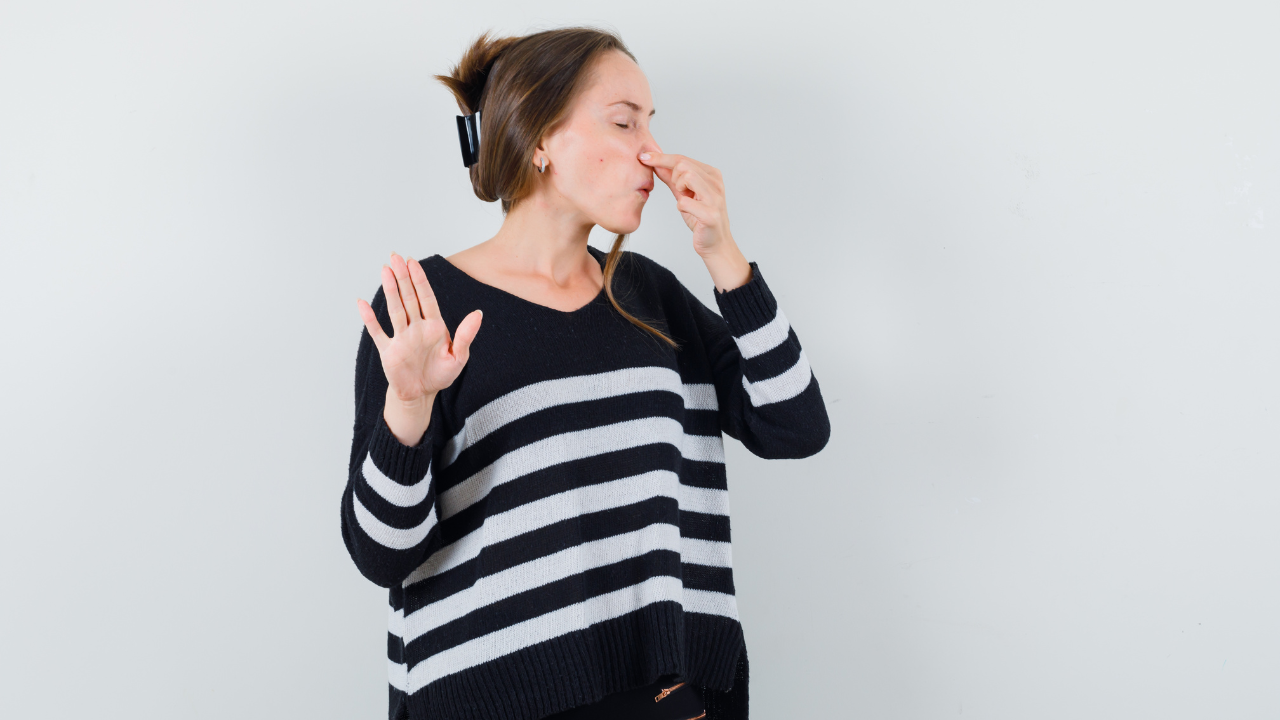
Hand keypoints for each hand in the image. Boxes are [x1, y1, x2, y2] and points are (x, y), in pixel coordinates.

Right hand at [356, 253, 481, 439]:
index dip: (420, 280)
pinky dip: (369, 319)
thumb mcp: (459, 357)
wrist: (422, 395)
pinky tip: (362, 303)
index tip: (413, 262)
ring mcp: (401, 338)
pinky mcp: (388, 351)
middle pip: (409, 298)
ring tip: (384, 270)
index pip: (426, 298)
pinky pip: (377, 332)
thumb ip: (466, 335)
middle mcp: (416, 328)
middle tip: (395, 256)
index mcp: (434, 327)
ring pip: (394, 310)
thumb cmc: (441, 375)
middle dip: (402, 277)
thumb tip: (478, 313)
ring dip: (389, 290)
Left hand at [638, 151, 732, 256]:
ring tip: (685, 199)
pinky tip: (688, 211)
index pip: (682, 159)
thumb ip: (671, 179)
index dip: (661, 158)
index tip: (643, 156)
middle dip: (673, 177)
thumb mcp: (684, 194)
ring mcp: (715, 198)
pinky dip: (681, 207)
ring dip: (679, 189)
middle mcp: (716, 183)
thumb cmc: (700, 218)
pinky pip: (684, 202)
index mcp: (712, 174)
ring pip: (687, 177)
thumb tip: (656, 163)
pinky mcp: (710, 214)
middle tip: (680, 191)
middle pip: (683, 165)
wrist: (715, 243)